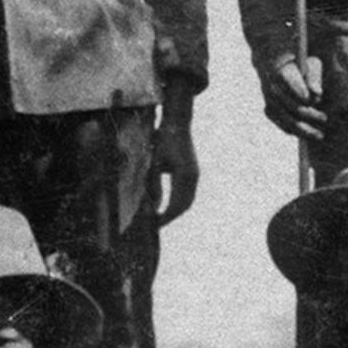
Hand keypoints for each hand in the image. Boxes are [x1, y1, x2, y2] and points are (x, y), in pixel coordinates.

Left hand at [149, 94, 200, 224]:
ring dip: (176, 210)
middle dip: (171, 216)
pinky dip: (179, 202)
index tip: (155, 224)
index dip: (165, 217)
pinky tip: (168, 204)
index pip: (175, 205)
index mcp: (184, 176)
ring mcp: (195, 175)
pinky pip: (188, 193)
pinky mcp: (193, 172)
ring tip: (161, 217)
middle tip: (157, 224)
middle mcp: (193, 177)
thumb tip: (153, 206)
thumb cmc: (163, 140)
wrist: (178, 123)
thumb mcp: (154, 162)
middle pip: (184, 206)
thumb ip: (154, 185)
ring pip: (187, 201)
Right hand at [260, 56, 328, 142]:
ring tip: (320, 135)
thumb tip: (316, 94)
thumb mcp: (312, 65)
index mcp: (282, 71)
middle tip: (325, 118)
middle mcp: (272, 87)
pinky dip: (295, 131)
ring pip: (286, 119)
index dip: (299, 90)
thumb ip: (315, 77)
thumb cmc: (304, 68)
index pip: (288, 81)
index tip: (314, 99)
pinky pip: (282, 124)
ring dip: (303, 129)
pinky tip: (309, 134)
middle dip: (309, 114)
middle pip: (289, 104)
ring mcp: (269, 100)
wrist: (284, 70)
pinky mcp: (269, 110)